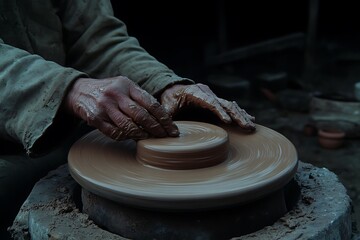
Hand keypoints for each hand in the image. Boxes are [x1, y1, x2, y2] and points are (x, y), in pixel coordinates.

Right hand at [64, 76, 179, 140]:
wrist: (79, 91)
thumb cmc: (108, 90)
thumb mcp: (124, 86)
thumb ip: (139, 98)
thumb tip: (161, 117)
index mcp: (127, 85)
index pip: (151, 103)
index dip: (164, 118)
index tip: (172, 129)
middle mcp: (116, 94)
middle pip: (142, 116)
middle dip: (156, 129)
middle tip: (165, 137)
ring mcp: (105, 106)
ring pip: (129, 126)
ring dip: (141, 135)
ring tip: (149, 138)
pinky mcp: (95, 118)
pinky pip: (114, 132)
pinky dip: (125, 137)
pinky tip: (131, 137)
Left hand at [160, 84, 255, 130]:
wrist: (173, 90)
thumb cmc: (169, 100)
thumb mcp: (165, 108)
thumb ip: (167, 117)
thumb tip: (172, 133)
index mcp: (195, 92)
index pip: (209, 101)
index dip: (219, 111)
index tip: (228, 121)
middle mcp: (207, 93)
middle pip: (225, 104)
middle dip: (237, 116)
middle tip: (247, 127)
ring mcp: (213, 97)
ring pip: (231, 105)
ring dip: (242, 116)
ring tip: (252, 126)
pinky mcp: (216, 103)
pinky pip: (231, 108)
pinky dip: (240, 114)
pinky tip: (251, 119)